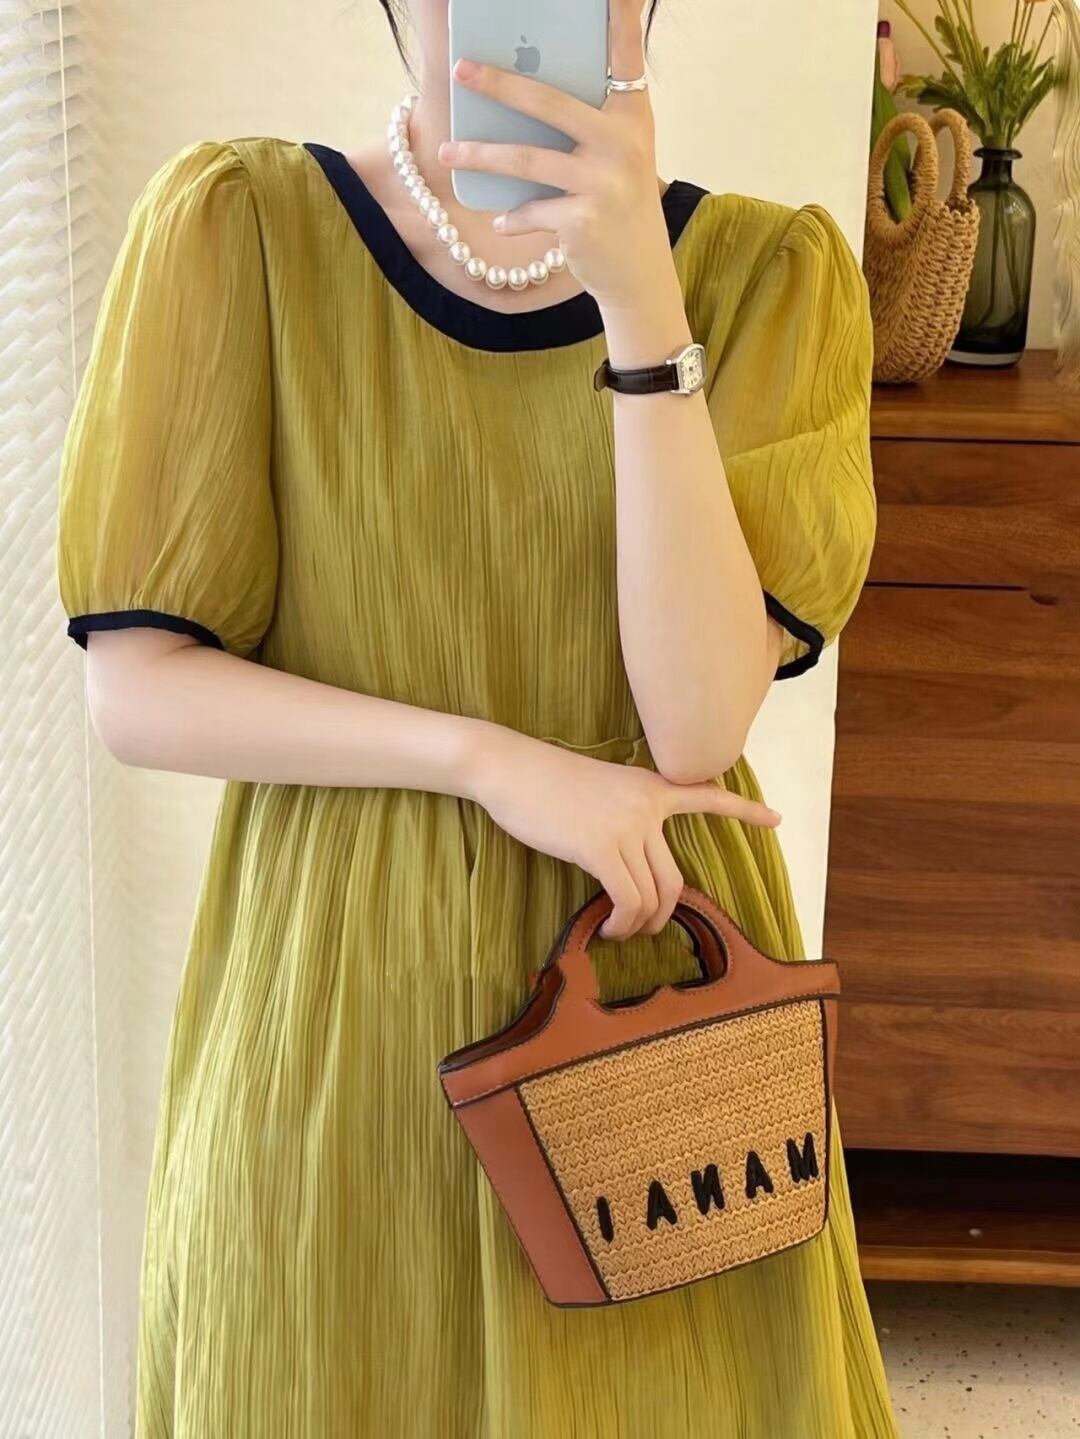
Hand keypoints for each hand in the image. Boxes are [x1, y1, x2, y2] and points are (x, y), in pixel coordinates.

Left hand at [436, 0, 674, 310]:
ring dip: (480, 156)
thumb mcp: (615, 155)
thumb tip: (515, 94)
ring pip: (525, 160)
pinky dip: (511, 217)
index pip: (625, 52)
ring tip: (446, 151)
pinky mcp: (583, 221)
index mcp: (632, 115)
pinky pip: (530, 210)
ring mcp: (603, 183)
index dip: (621, 12)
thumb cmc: (618, 205)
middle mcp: (623, 143)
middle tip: (460, 69)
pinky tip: (501, 220)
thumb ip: (582, 122)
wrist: (639, 275)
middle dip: (498, 84)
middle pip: (547, 102)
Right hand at [466, 725, 780, 941]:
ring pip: (653, 894)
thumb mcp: (599, 789)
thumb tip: (631, 860)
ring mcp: (626, 826)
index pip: (708, 796)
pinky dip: (623, 923)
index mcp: (650, 786)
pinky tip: (608, 928)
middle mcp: (647, 805)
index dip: (745, 811)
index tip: (777, 820)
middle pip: (674, 877)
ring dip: (639, 924)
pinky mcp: (601, 847)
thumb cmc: (545, 782)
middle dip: (664, 913)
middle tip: (645, 930)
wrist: (510, 767)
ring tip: (619, 931)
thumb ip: (625, 815)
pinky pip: (628, 900)